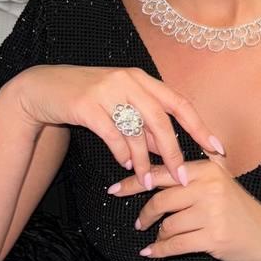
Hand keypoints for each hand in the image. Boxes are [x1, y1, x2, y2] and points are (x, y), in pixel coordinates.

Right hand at [9, 64, 223, 188]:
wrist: (43, 88)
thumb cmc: (87, 98)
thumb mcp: (120, 104)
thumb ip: (144, 122)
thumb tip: (167, 149)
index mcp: (142, 79)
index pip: (179, 103)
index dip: (200, 127)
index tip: (217, 149)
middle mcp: (128, 80)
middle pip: (161, 120)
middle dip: (174, 152)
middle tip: (182, 177)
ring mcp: (106, 90)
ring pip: (136, 131)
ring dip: (144, 161)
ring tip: (147, 181)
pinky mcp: (86, 104)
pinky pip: (112, 134)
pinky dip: (121, 153)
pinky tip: (125, 165)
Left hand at [108, 153, 260, 260]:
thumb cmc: (238, 209)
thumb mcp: (219, 182)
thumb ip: (190, 172)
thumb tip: (151, 164)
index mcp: (206, 170)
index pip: (162, 173)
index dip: (134, 182)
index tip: (114, 190)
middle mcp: (209, 188)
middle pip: (160, 200)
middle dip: (145, 214)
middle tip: (140, 223)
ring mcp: (212, 214)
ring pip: (168, 225)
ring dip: (158, 235)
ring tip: (159, 238)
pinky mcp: (214, 238)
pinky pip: (176, 245)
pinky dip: (161, 250)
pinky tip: (153, 252)